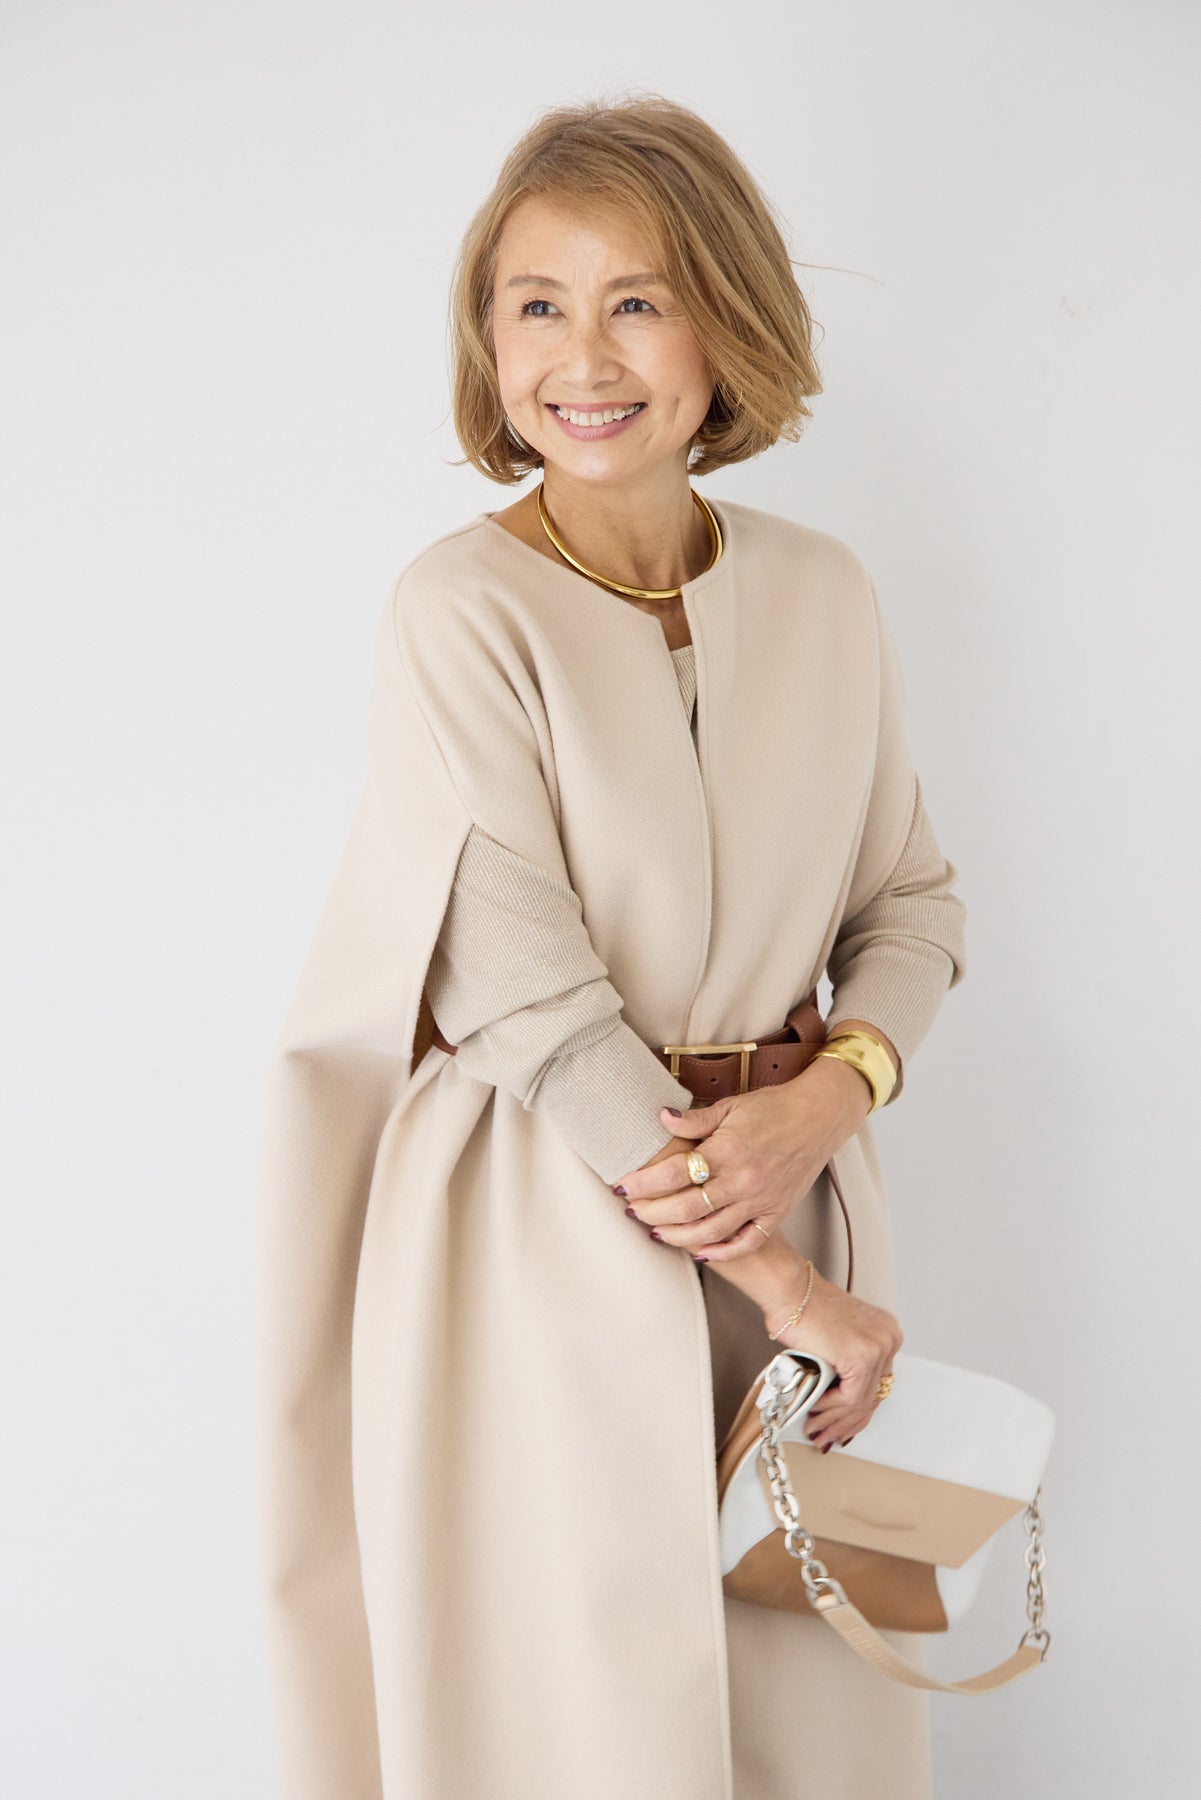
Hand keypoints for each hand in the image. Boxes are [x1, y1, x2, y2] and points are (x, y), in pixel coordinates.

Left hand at [611, 1054, 872, 1263]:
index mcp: (727, 1150)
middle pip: (687, 1208)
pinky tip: (701, 1252)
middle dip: (652, 1212)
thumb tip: (661, 1118)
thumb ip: (694, 1119)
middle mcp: (742, 1180)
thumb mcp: (730, 1106)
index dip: (643, 1182)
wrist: (818, 1116)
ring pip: (711, 1230)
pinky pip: (746, 1241)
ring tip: (655, 1231)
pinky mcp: (776, 1212)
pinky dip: (722, 1251)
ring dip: (678, 1236)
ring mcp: (760, 1200)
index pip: (674, 1173)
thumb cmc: (773, 1108)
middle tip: (631, 1211)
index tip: (623, 1185)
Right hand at [761, 1252, 902, 1448]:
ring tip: (816, 1428)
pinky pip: (850, 1397)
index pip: (878, 1384)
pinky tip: (815, 1410)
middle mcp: (888, 1338)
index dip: (858, 1411)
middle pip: (873, 1396)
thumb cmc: (801, 1307)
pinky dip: (830, 1408)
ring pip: (861, 1401)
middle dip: (847, 1422)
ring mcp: (878, 1347)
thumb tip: (835, 1401)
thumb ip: (843, 1367)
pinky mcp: (862, 1357)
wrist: (789, 1290)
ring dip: (835, 1420)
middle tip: (828, 1436)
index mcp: (885, 1332)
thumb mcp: (835, 1339)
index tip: (843, 1426)